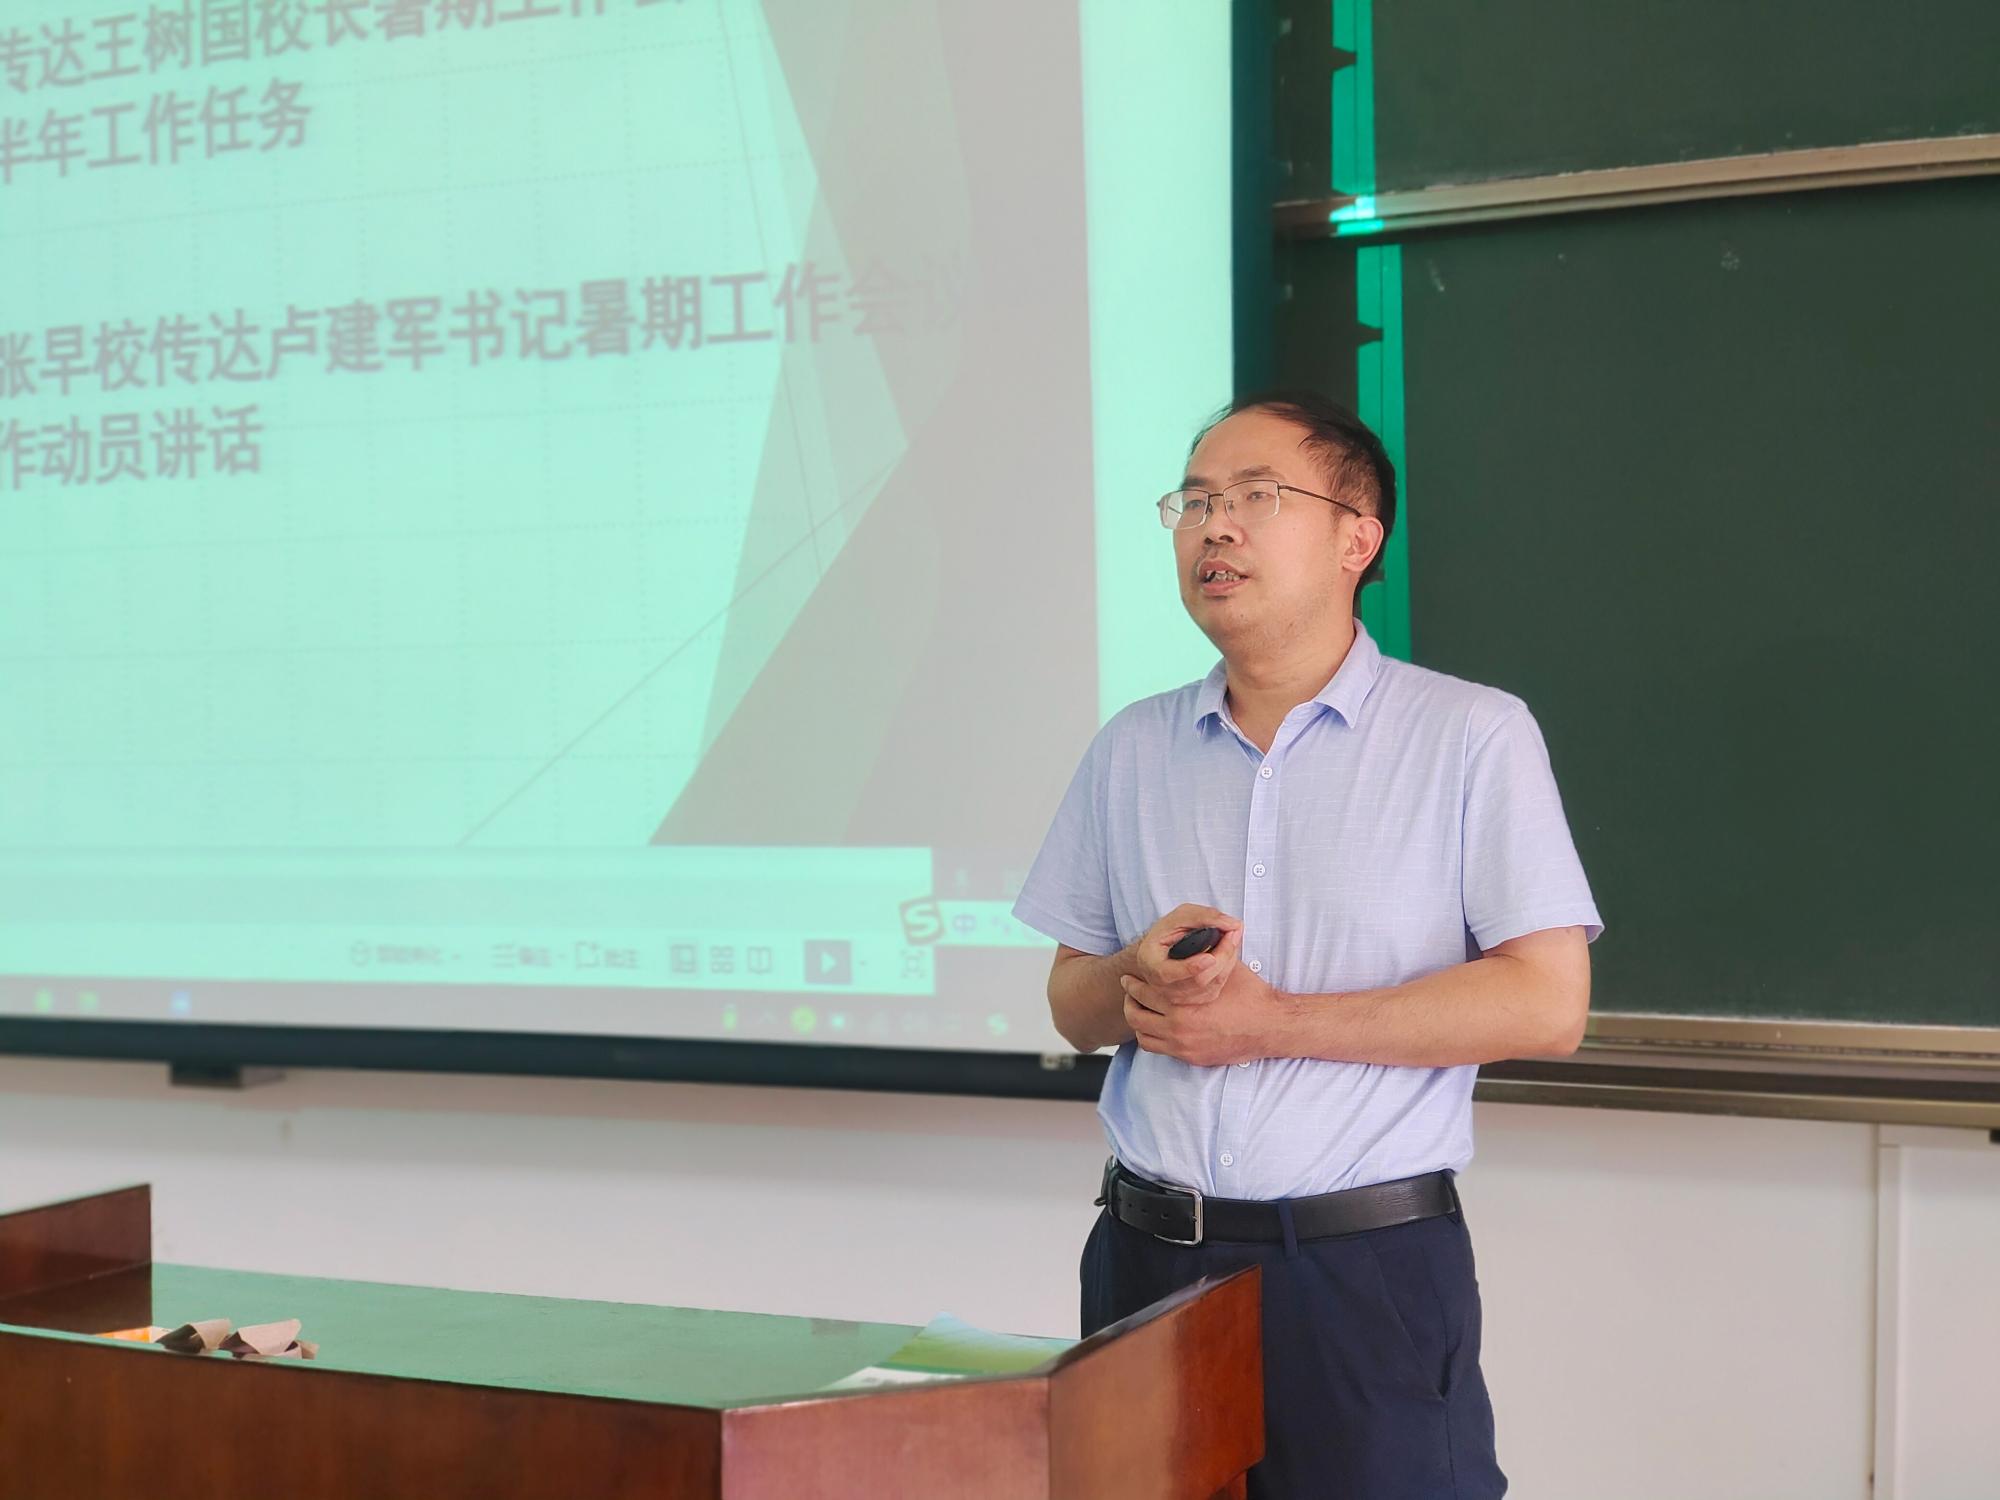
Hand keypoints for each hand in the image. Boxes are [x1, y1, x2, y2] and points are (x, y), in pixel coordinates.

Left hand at [1121, 952, 1294, 1068]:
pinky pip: (1157, 1049)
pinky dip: (1151, 1037)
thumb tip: (1192, 933)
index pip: (1143, 991)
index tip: (1131, 977)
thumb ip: (1203, 953)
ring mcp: (1183, 1045)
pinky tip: (1157, 1026)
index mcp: (1182, 1002)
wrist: (1270, 1025)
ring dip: (1138, 1021)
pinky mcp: (1191, 1057)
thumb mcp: (1224, 967)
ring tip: (1140, 1010)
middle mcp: (1178, 1026)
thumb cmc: (1249, 994)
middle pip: (1135, 1014)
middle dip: (1130, 1000)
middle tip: (1130, 992)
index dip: (1134, 982)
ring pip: (1142, 1035)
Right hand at [1128, 904, 1244, 1006]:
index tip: (1209, 957)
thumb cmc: (1166, 933)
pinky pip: (1217, 988)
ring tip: (1231, 937)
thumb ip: (1203, 917)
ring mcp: (1178, 997)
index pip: (1168, 973)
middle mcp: (1162, 987)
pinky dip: (1227, 968)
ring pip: (1212, 985)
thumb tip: (1233, 925)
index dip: (1190, 967)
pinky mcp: (1195, 1001)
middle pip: (1199, 979)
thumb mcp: (1179, 917)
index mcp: (1151, 964)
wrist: (1161, 951)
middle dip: (1222, 954)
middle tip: (1233, 931)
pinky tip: (1227, 953)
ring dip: (1228, 959)